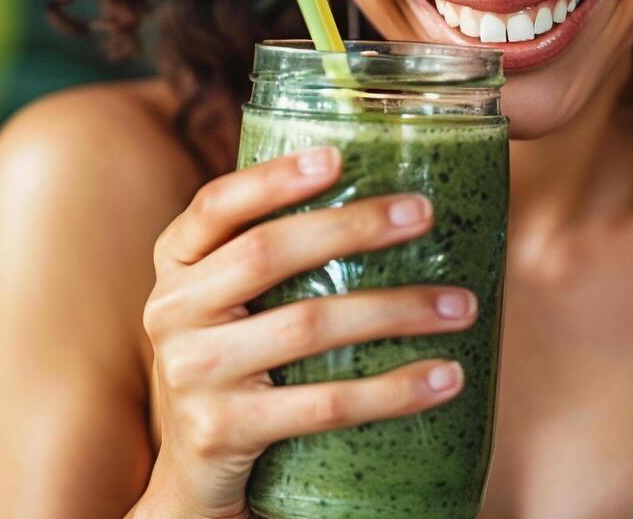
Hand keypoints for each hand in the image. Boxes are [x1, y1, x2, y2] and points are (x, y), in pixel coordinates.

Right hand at [133, 146, 476, 518]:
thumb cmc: (234, 367)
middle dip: (353, 228)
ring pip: (307, 326)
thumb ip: (266, 255)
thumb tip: (383, 201)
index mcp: (176, 265)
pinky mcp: (225, 429)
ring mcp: (194, 372)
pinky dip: (394, 390)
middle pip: (266, 254)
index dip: (273, 178)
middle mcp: (171, 311)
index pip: (215, 205)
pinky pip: (325, 405)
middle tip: (423, 214)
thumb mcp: (226, 304)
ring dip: (395, 310)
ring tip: (460, 305)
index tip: (339, 157)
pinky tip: (444, 377)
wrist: (193, 476)